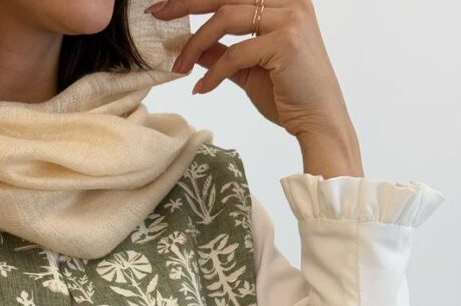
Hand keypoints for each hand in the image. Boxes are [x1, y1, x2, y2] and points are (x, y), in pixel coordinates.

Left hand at [145, 0, 357, 143]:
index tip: (165, 6)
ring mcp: (289, 18)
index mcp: (283, 0)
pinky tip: (202, 89)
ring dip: (195, 44)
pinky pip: (234, 53)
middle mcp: (289, 0)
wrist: (319, 121)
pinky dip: (213, 73)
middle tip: (158, 15)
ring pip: (225, 18)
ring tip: (179, 68)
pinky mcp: (285, 42)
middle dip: (186, 3)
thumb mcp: (248, 68)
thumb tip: (192, 45)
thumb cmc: (289, 95)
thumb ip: (222, 52)